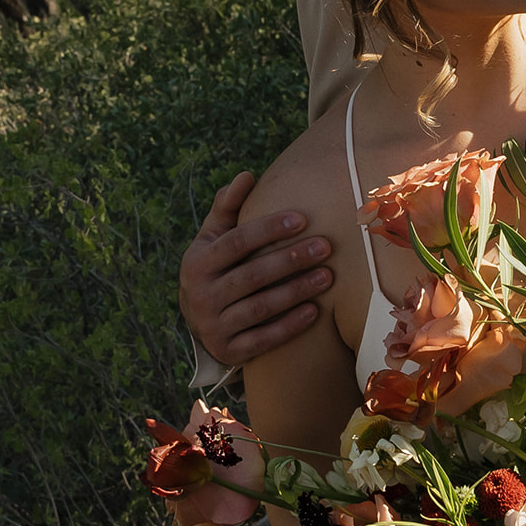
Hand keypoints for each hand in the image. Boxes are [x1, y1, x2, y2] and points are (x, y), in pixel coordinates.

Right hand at [179, 171, 333, 366]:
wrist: (199, 322)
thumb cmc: (216, 267)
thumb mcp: (213, 238)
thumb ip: (228, 208)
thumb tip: (246, 175)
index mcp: (197, 262)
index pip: (236, 242)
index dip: (269, 230)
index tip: (303, 219)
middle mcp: (200, 295)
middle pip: (251, 275)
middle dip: (290, 260)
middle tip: (326, 247)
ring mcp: (213, 326)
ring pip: (259, 308)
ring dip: (296, 291)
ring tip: (328, 276)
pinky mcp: (228, 351)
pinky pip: (263, 339)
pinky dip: (290, 326)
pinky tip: (316, 312)